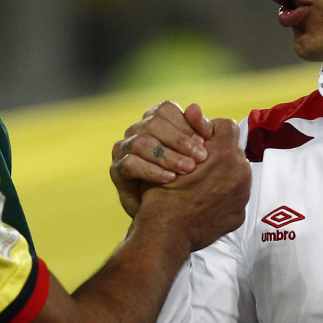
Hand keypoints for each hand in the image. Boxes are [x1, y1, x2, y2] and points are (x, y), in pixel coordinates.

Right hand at [110, 101, 212, 217]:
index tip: (205, 141)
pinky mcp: (116, 170)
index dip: (186, 123)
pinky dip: (152, 171)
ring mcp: (123, 150)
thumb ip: (197, 132)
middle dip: (179, 140)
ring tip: (189, 170)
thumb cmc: (184, 180)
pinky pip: (130, 164)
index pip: (166, 110)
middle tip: (201, 158)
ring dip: (168, 156)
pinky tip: (171, 179)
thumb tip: (196, 107)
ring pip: (141, 142)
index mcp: (155, 122)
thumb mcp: (194, 155)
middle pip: (153, 123)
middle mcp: (136, 131)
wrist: (165, 215)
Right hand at [135, 118, 250, 252]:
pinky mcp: (239, 214)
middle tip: (197, 163)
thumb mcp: (170, 153)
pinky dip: (223, 195)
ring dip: (222, 173)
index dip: (209, 131)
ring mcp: (242, 195)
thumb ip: (189, 129)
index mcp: (225, 154)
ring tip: (200, 182)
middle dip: (218, 153)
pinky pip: (235, 195)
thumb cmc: (162, 191)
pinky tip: (204, 199)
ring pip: (236, 172)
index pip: (226, 126)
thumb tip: (195, 106)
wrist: (165, 233)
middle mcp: (240, 172)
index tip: (196, 141)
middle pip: (233, 150)